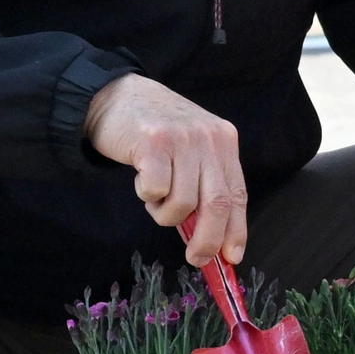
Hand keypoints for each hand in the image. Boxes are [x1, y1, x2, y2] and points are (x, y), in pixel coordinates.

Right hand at [85, 72, 248, 267]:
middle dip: (207, 239)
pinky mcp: (153, 142)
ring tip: (155, 198)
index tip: (232, 257)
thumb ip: (203, 185)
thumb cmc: (155, 132)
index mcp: (224, 143)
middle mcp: (209, 139)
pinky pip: (155, 189)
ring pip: (183, 202)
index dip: (237, 229)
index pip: (238, 194)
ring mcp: (182, 139)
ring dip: (165, 214)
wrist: (116, 96)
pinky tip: (142, 180)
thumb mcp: (191, 151)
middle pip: (217, 203)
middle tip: (195, 257)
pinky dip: (147, 196)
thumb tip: (211, 237)